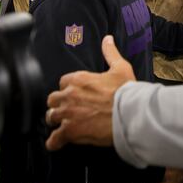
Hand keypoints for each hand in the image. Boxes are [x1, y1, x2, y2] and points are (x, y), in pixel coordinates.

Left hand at [45, 35, 135, 150]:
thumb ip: (110, 53)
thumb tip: (108, 39)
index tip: (75, 94)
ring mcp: (68, 114)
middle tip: (67, 110)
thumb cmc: (127, 91)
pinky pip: (54, 139)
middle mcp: (69, 95)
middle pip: (53, 100)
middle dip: (59, 105)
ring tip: (62, 125)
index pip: (63, 82)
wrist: (130, 113)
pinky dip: (54, 142)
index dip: (68, 89)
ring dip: (56, 121)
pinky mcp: (70, 132)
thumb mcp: (121, 68)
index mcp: (79, 79)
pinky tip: (56, 143)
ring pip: (51, 117)